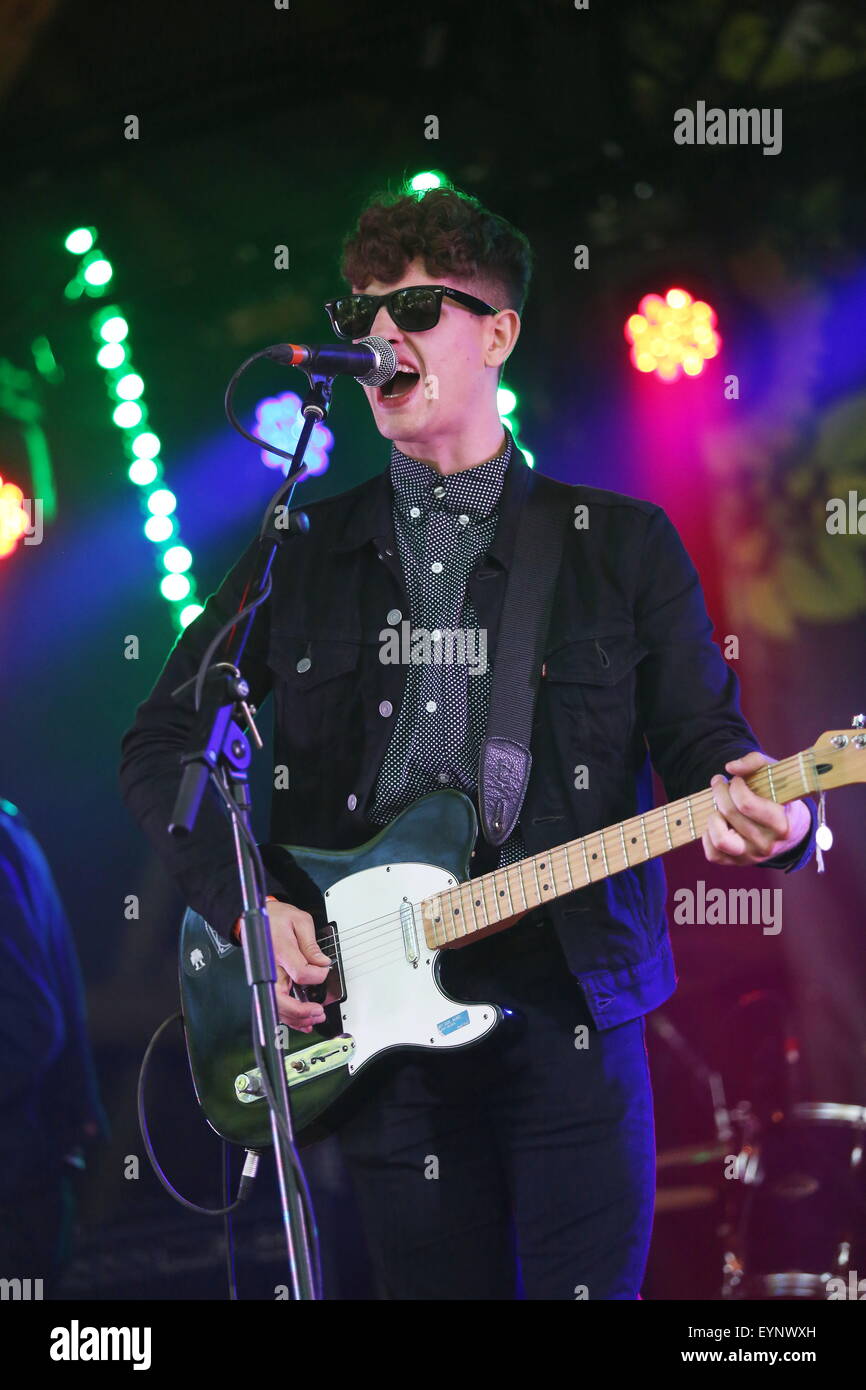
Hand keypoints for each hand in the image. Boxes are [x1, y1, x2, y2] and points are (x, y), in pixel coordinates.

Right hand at [234, 900, 340, 1031]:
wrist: (257, 917)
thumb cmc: (276, 918)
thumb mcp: (299, 920)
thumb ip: (311, 943)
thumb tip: (322, 962)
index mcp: (280, 950)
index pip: (300, 972)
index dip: (317, 975)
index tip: (324, 969)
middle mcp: (271, 967)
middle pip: (281, 999)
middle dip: (301, 1011)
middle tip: (318, 1012)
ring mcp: (268, 977)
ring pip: (278, 1007)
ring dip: (296, 1018)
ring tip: (314, 1019)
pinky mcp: (268, 982)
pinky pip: (277, 1004)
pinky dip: (290, 1017)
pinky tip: (302, 1021)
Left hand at [702, 751, 810, 867]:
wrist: (791, 829)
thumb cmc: (779, 796)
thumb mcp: (776, 775)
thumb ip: (755, 762)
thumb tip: (730, 767)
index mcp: (781, 824)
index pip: (746, 804)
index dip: (735, 786)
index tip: (737, 780)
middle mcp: (767, 844)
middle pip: (730, 814)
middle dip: (720, 791)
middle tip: (720, 783)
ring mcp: (752, 856)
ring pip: (720, 839)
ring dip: (713, 816)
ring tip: (718, 807)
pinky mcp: (738, 863)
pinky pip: (713, 854)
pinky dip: (708, 836)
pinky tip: (718, 821)